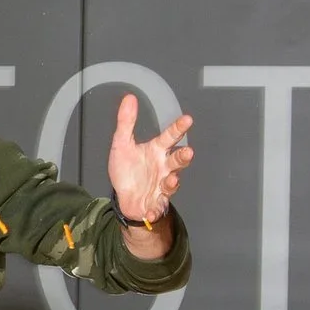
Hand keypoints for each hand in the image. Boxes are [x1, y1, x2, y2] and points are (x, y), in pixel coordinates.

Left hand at [107, 95, 193, 224]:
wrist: (126, 196)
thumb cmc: (128, 169)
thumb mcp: (121, 144)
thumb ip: (126, 122)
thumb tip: (129, 97)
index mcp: (157, 151)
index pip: (170, 137)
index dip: (178, 128)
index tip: (187, 119)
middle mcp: (163, 167)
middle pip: (177, 160)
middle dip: (183, 157)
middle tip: (188, 152)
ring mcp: (162, 185)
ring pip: (172, 183)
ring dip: (173, 182)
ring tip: (171, 180)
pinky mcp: (156, 202)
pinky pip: (158, 206)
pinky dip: (154, 210)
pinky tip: (150, 211)